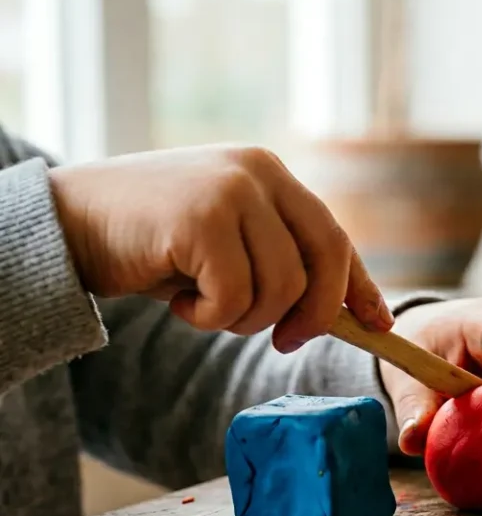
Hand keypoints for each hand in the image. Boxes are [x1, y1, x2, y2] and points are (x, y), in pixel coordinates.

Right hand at [49, 144, 392, 349]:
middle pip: (326, 258)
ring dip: (245, 318)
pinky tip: (178, 300)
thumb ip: (279, 261)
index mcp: (271, 176)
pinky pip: (236, 295)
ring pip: (282, 286)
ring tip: (204, 306)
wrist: (68, 223)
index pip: (334, 237)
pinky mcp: (202, 219)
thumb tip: (350, 314)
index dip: (360, 287)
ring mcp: (231, 190)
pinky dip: (210, 317)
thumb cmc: (152, 243)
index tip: (379, 326)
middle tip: (285, 342)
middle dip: (316, 314)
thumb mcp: (228, 245)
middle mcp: (259, 173)